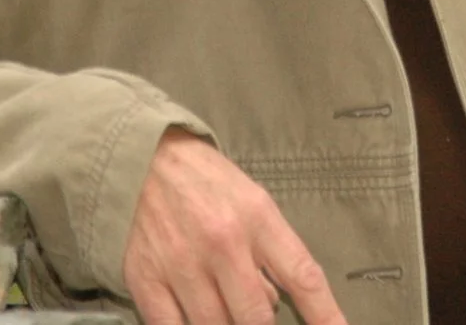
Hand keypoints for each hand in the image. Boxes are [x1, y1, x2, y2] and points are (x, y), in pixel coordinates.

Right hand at [122, 129, 346, 324]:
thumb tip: (274, 303)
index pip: (303, 276)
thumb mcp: (251, 199)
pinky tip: (193, 320)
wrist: (140, 156)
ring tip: (222, 307)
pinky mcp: (145, 279)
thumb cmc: (205, 180)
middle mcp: (222, 242)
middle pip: (255, 317)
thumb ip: (269, 252)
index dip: (326, 316)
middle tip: (254, 318)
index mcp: (257, 217)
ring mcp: (181, 263)